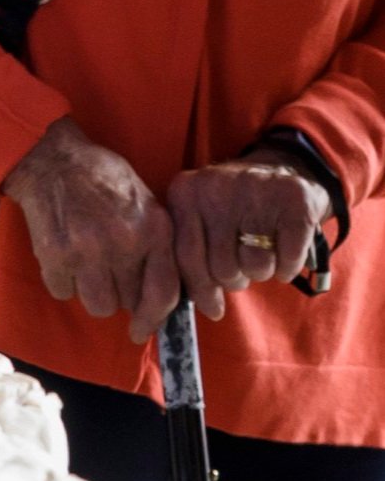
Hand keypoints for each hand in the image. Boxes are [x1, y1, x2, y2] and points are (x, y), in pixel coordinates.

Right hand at [3, 118, 178, 343]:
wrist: (52, 157)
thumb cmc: (102, 177)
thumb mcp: (145, 201)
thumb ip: (156, 244)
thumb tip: (159, 293)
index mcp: (153, 229)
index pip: (164, 292)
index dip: (154, 318)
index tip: (141, 330)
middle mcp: (125, 243)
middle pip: (129, 302)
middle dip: (120, 292)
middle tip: (107, 270)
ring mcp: (89, 251)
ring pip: (98, 305)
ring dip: (92, 292)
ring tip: (86, 265)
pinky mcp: (56, 256)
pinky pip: (63, 291)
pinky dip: (62, 280)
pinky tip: (64, 253)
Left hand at [167, 155, 330, 321]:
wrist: (280, 171)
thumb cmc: (232, 210)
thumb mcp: (200, 223)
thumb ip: (191, 260)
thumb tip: (209, 309)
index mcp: (185, 193)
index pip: (186, 257)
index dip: (201, 290)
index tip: (213, 308)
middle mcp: (216, 185)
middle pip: (223, 268)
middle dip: (234, 279)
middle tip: (242, 265)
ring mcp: (256, 189)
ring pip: (256, 267)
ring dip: (262, 272)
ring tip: (261, 251)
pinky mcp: (294, 199)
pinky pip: (288, 260)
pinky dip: (287, 267)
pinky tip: (282, 251)